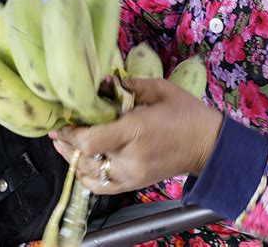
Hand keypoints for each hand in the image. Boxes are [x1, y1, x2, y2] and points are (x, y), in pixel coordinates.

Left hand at [51, 79, 222, 194]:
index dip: (71, 133)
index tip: (63, 120)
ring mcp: (130, 175)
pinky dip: (86, 176)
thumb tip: (104, 82)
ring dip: (73, 159)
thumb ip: (130, 85)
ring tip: (65, 144)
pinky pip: (100, 187)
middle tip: (59, 129)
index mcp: (135, 130)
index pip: (90, 140)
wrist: (207, 144)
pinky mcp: (133, 184)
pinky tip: (81, 163)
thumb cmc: (186, 112)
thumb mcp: (161, 89)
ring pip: (88, 173)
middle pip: (84, 157)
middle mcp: (129, 156)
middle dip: (68, 143)